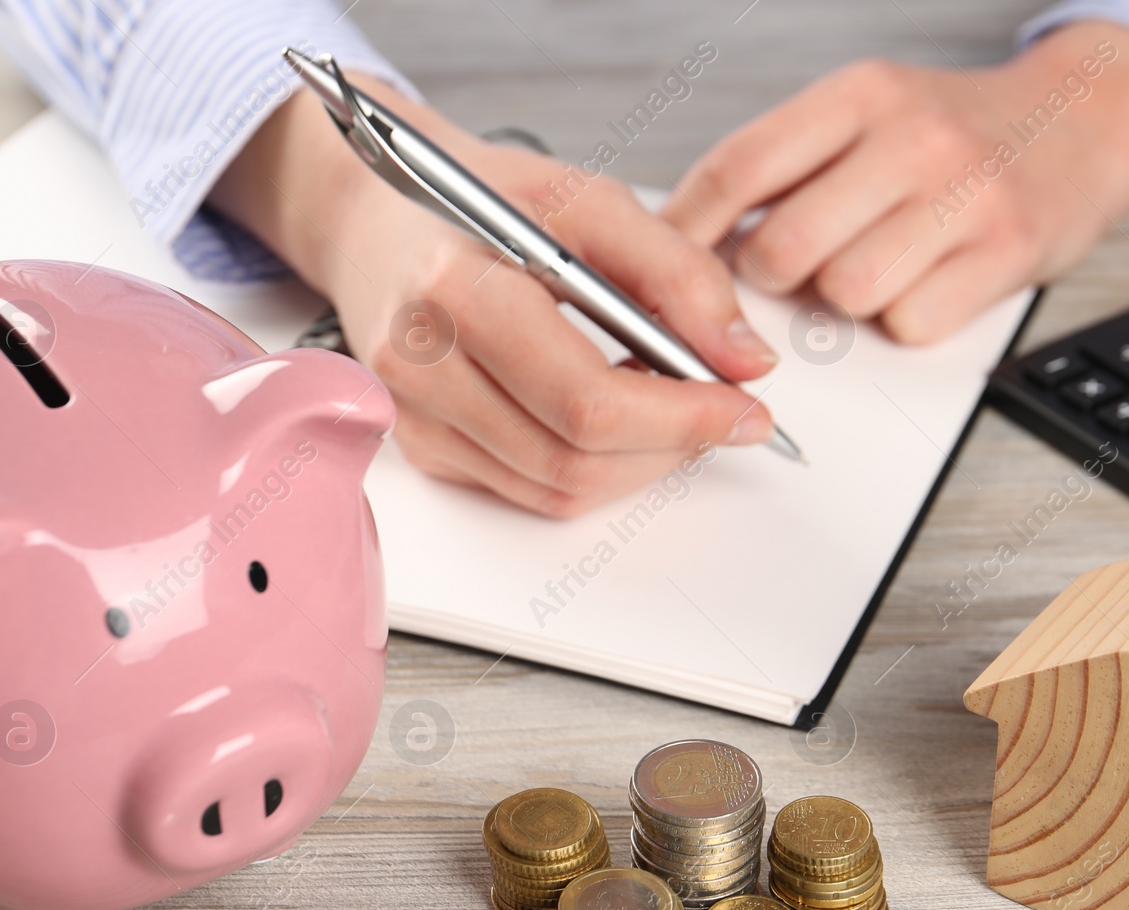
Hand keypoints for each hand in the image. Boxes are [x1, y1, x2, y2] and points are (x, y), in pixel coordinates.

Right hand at [211, 76, 777, 517]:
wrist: (380, 219)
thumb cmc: (482, 200)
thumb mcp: (589, 203)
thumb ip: (679, 276)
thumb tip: (746, 361)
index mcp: (456, 292)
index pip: (586, 401)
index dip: (682, 418)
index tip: (748, 407)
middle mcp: (420, 367)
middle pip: (574, 460)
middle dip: (672, 446)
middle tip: (725, 410)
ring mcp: (414, 418)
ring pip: (558, 489)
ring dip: (639, 462)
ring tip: (672, 402)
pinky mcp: (422, 447)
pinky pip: (529, 490)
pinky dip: (594, 466)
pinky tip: (616, 413)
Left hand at [661, 21, 1128, 343]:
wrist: (1092, 115)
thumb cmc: (961, 130)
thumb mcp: (872, 112)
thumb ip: (791, 164)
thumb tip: (696, 238)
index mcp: (861, 94)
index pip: (741, 168)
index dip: (689, 229)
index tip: (669, 265)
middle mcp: (912, 137)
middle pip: (783, 250)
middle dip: (775, 277)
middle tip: (802, 267)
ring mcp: (964, 196)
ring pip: (844, 295)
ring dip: (847, 300)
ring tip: (881, 264)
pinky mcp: (1007, 253)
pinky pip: (911, 323)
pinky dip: (908, 319)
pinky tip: (929, 281)